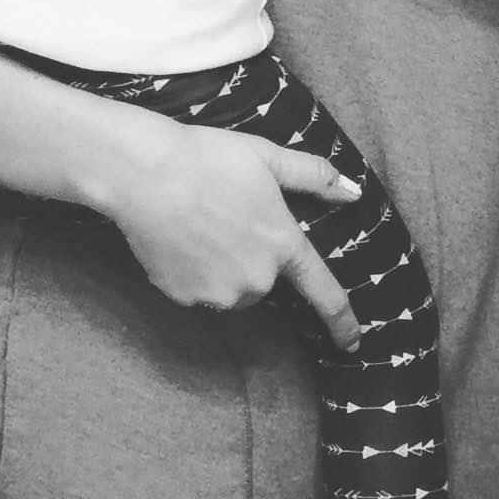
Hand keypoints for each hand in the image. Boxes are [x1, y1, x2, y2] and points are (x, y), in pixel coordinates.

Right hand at [96, 122, 363, 350]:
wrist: (143, 174)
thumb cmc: (208, 158)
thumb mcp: (267, 156)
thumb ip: (314, 176)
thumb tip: (354, 193)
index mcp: (283, 245)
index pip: (324, 294)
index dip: (342, 322)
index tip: (353, 342)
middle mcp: (257, 279)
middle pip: (264, 281)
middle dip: (252, 257)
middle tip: (226, 217)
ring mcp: (218, 293)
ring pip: (230, 288)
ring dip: (223, 267)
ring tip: (197, 225)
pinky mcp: (183, 297)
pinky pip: (197, 290)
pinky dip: (191, 272)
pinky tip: (176, 238)